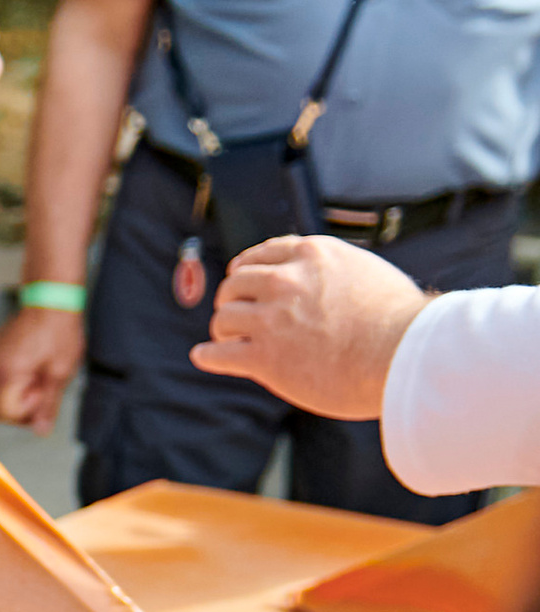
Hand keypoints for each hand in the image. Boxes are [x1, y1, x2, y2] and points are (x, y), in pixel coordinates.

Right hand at [0, 302, 86, 429]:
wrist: (50, 300)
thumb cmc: (58, 332)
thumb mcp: (60, 373)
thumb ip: (47, 405)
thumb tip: (41, 431)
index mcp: (5, 373)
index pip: (5, 414)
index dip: (27, 412)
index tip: (44, 393)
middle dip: (19, 408)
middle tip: (42, 390)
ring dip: (15, 395)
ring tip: (37, 376)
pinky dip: (10, 383)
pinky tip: (30, 368)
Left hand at [189, 235, 427, 417]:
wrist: (405, 355)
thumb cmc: (401, 321)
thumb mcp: (368, 273)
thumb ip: (336, 272)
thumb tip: (326, 278)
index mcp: (311, 255)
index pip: (262, 254)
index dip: (248, 269)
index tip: (241, 280)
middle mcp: (285, 281)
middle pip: (236, 283)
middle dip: (233, 298)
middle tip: (234, 313)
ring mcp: (272, 319)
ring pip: (224, 317)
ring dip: (224, 329)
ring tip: (228, 339)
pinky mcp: (265, 357)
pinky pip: (219, 353)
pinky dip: (209, 355)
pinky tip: (206, 356)